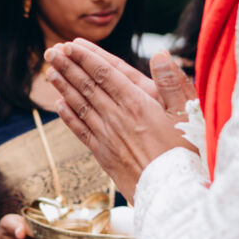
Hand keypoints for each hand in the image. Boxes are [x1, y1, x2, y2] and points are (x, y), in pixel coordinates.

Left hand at [44, 39, 192, 199]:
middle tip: (52, 51)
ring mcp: (107, 137)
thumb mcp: (187, 114)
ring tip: (51, 71)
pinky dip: (68, 115)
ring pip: (80, 105)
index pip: (105, 74)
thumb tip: (160, 54)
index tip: (70, 45)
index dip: (86, 57)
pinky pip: (81, 130)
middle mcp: (117, 117)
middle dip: (68, 66)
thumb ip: (172, 82)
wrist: (172, 193)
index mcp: (137, 104)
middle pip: (87, 86)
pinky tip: (60, 105)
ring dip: (64, 86)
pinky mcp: (104, 155)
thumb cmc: (186, 152)